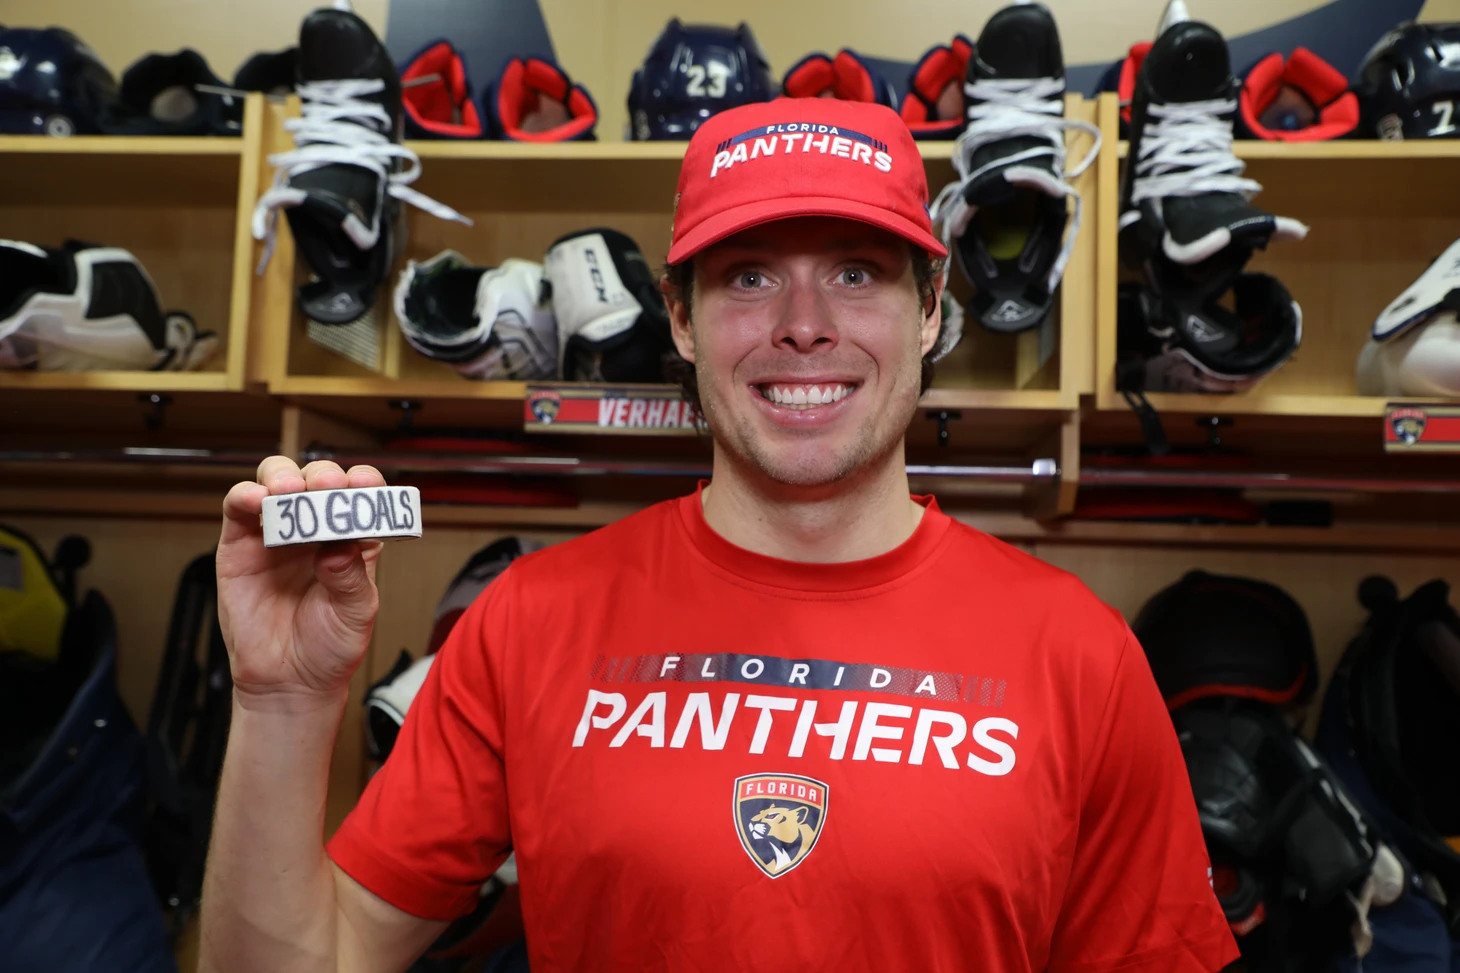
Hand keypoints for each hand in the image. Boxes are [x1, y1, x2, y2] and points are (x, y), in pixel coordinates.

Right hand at [217, 457, 384, 702]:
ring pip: (276, 481)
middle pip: (317, 479)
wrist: (289, 680)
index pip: (361, 494)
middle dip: (324, 475)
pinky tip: (259, 501)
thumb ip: (351, 577)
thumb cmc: (329, 645)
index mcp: (353, 537)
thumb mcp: (356, 612)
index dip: (365, 482)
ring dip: (283, 476)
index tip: (367, 484)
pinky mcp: (240, 544)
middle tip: (328, 487)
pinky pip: (238, 507)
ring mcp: (276, 532)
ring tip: (290, 491)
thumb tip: (339, 546)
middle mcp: (315, 528)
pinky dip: (246, 495)